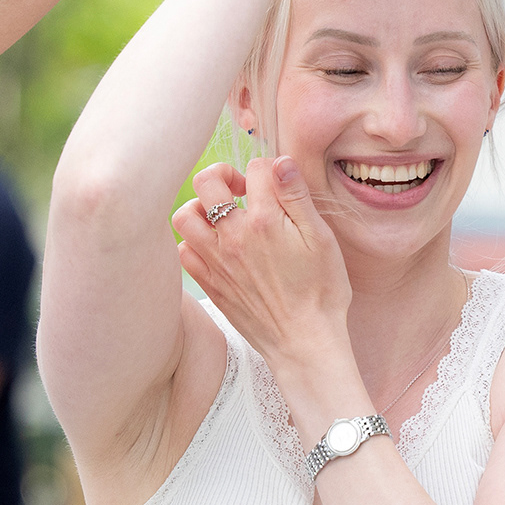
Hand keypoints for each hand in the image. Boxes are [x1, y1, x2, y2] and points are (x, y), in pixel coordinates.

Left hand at [171, 157, 351, 375]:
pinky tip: (214, 244)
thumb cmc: (322, 291)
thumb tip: (280, 162)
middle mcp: (233, 237)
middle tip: (240, 188)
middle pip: (206, 182)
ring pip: (184, 216)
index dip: (268, 168)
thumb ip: (297, 197)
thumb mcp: (321, 239)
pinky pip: (183, 251)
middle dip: (223, 175)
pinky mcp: (209, 283)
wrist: (305, 343)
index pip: (255, 168)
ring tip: (221, 214)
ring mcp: (216, 261)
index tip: (276, 183)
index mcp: (264, 220)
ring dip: (200, 207)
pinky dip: (193, 241)